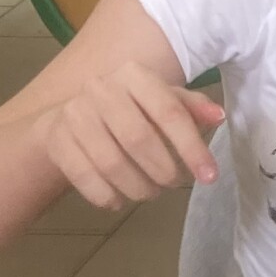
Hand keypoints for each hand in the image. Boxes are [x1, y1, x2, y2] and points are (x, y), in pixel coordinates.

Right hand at [38, 64, 222, 209]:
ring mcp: (74, 114)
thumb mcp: (161, 101)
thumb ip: (190, 108)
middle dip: (163, 170)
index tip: (209, 176)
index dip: (192, 147)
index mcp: (134, 75)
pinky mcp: (57, 140)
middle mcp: (101, 89)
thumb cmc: (128, 109)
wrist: (69, 117)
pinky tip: (119, 201)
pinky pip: (84, 177)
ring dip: (137, 187)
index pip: (169, 112)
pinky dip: (106, 196)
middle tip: (173, 185)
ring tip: (150, 193)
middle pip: (138, 138)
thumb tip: (218, 116)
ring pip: (111, 162)